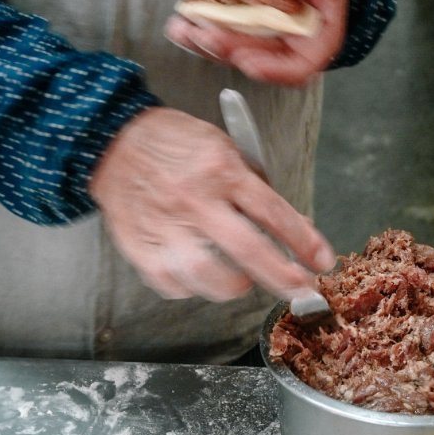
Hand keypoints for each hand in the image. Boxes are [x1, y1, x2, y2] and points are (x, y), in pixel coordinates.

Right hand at [89, 107, 335, 301]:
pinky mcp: (141, 248)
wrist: (112, 141)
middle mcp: (194, 201)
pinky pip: (175, 285)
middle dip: (283, 279)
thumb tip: (295, 230)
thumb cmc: (175, 146)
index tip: (321, 262)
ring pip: (209, 277)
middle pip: (248, 251)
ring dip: (235, 287)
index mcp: (221, 171)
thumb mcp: (226, 149)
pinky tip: (200, 274)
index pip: (273, 213)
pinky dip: (193, 287)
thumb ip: (258, 190)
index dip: (303, 243)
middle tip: (302, 293)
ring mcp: (165, 227)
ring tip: (242, 280)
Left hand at [164, 0, 350, 86]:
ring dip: (205, 44)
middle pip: (256, 61)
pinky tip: (181, 24)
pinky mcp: (243, 36)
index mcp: (314, 46)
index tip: (247, 61)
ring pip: (232, 53)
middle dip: (227, 51)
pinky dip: (199, 32)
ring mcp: (262, 45)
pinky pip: (220, 39)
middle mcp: (286, 52)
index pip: (295, 69)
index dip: (271, 70)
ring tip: (183, 29)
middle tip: (205, 35)